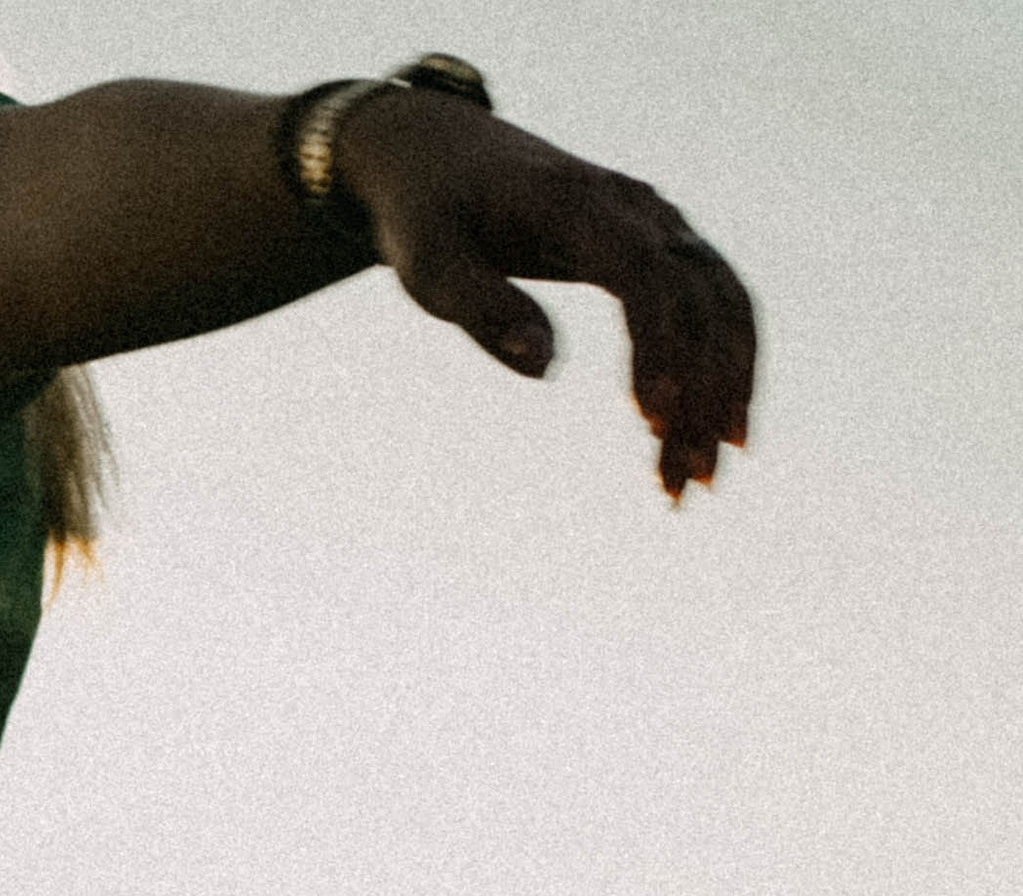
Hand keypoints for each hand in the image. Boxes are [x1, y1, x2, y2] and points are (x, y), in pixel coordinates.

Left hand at [335, 89, 756, 498]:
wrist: (444, 153)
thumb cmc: (429, 214)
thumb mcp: (430, 265)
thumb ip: (484, 308)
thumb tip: (544, 369)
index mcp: (577, 202)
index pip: (643, 272)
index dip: (657, 344)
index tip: (651, 418)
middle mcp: (635, 207)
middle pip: (696, 296)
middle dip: (700, 392)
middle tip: (685, 483)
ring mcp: (657, 223)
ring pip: (720, 303)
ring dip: (724, 389)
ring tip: (702, 480)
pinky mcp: (661, 246)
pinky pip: (714, 303)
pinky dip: (725, 364)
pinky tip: (718, 430)